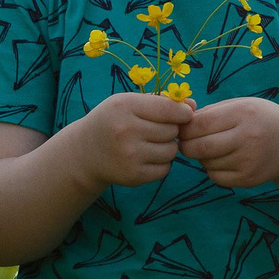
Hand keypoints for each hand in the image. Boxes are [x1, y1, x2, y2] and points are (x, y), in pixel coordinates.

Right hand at [73, 92, 193, 187]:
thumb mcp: (129, 103)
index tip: (182, 114)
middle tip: (155, 130)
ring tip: (150, 143)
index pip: (170, 109)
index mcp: (125, 106)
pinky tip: (146, 158)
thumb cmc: (113, 121)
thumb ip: (162, 102)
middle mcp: (125, 131)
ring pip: (172, 151)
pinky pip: (165, 169)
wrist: (84, 152)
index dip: (183, 112)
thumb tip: (194, 106)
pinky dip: (161, 164)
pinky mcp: (133, 176)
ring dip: (167, 147)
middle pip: (173, 131)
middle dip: (171, 130)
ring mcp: (129, 155)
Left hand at [179, 96, 278, 189]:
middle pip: (199, 147)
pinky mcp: (249, 178)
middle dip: (187, 145)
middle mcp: (249, 137)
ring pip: (206, 163)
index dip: (185, 128)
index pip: (199, 124)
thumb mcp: (240, 105)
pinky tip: (226, 160)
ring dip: (203, 157)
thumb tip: (176, 121)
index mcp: (244, 113)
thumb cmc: (258, 119)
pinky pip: (215, 177)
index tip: (183, 128)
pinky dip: (213, 170)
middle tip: (189, 142)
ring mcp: (250, 160)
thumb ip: (209, 112)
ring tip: (216, 148)